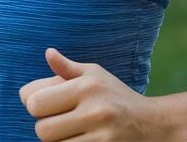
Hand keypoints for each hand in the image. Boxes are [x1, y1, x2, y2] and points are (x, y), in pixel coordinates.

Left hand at [19, 48, 175, 140]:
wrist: (153, 125)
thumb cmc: (116, 96)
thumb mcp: (95, 76)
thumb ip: (67, 68)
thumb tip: (48, 53)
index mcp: (86, 86)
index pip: (33, 101)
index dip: (34, 104)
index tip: (46, 104)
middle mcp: (95, 111)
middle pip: (41, 130)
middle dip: (46, 126)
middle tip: (60, 121)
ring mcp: (102, 136)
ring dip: (58, 141)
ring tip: (73, 131)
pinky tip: (81, 139)